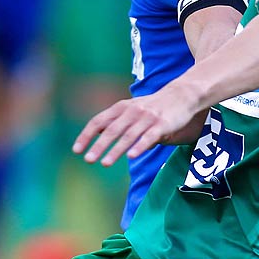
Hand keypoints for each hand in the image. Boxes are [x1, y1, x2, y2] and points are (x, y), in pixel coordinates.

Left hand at [74, 86, 206, 166]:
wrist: (182, 95)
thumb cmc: (153, 106)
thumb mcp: (131, 109)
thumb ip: (115, 121)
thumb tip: (94, 133)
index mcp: (121, 108)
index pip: (99, 121)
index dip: (86, 135)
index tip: (76, 150)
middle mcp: (132, 111)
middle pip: (112, 130)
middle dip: (99, 146)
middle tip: (88, 160)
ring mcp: (147, 118)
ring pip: (128, 135)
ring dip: (116, 150)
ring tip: (105, 163)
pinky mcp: (162, 124)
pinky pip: (149, 137)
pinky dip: (140, 146)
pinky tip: (132, 156)